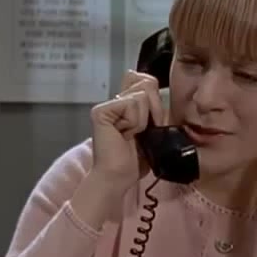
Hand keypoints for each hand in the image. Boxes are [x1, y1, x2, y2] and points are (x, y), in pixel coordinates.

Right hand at [88, 70, 166, 195]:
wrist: (119, 177)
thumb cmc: (135, 159)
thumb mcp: (154, 128)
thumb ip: (154, 106)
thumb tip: (151, 84)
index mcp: (127, 102)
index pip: (146, 80)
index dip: (155, 98)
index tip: (152, 123)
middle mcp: (115, 100)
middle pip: (147, 83)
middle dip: (155, 111)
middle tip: (143, 132)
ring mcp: (107, 105)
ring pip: (142, 96)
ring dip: (143, 121)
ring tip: (131, 136)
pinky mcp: (101, 111)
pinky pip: (131, 104)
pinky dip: (134, 123)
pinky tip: (124, 135)